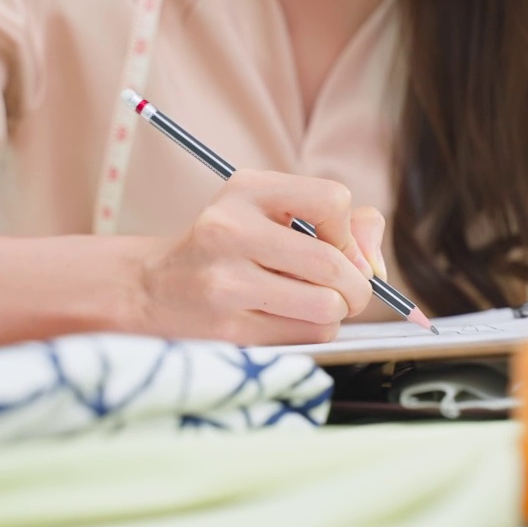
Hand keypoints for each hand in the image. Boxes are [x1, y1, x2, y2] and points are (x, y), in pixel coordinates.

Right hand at [136, 170, 387, 345]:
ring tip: (314, 305)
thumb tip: (374, 266)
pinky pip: (307, 336)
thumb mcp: (270, 212)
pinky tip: (288, 321)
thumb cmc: (228, 249)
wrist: (153, 288)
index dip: (346, 231)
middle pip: (333, 264)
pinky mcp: (228, 330)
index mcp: (247, 190)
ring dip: (334, 312)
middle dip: (356, 286)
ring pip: (326, 306)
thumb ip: (340, 223)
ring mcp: (226, 282)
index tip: (333, 245)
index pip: (333, 200)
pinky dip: (313, 331)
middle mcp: (231, 230)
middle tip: (346, 292)